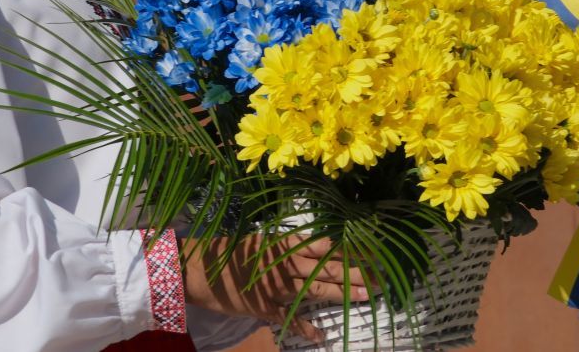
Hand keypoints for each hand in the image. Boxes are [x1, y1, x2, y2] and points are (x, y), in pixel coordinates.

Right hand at [181, 234, 372, 342]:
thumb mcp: (260, 242)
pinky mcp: (265, 307)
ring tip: (368, 297)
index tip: (373, 252)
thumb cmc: (228, 252)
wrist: (198, 269)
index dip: (350, 249)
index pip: (326, 245)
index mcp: (284, 244)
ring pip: (317, 289)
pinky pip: (290, 319)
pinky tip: (322, 335)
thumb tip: (313, 248)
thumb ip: (286, 247)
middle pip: (328, 268)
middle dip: (356, 273)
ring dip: (343, 294)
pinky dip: (305, 328)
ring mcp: (277, 286)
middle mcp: (285, 263)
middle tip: (380, 278)